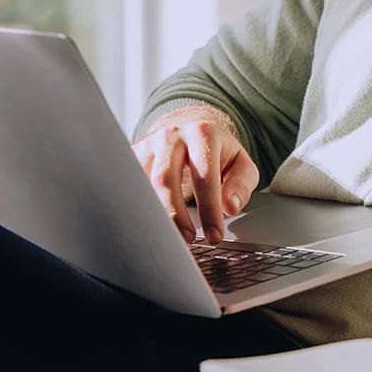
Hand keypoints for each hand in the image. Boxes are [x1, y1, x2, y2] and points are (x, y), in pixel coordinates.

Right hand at [132, 105, 258, 243]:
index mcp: (202, 134)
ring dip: (154, 214)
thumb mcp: (240, 164)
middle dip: (175, 214)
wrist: (191, 131)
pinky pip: (129, 184)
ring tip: (169, 237)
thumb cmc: (218, 153)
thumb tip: (230, 207)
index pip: (204, 176)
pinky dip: (137, 207)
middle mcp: (172, 135)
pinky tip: (148, 225)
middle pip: (165, 178)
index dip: (209, 209)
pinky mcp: (133, 155)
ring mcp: (148, 144)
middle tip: (187, 240)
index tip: (214, 236)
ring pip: (141, 183)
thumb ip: (241, 185)